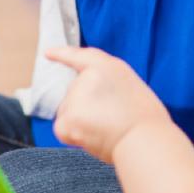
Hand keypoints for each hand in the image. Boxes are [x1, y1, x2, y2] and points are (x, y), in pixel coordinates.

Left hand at [48, 46, 170, 161]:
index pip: (79, 56)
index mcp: (107, 66)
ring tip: (105, 129)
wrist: (143, 138)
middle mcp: (87, 77)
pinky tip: (92, 137)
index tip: (48, 53)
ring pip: (69, 112)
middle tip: (111, 119)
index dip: (62, 54)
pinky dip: (74, 136)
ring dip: (81, 122)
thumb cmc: (145, 119)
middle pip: (75, 93)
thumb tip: (88, 96)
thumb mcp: (130, 85)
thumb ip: (106, 83)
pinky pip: (63, 128)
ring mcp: (75, 97)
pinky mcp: (66, 118)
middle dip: (86, 108)